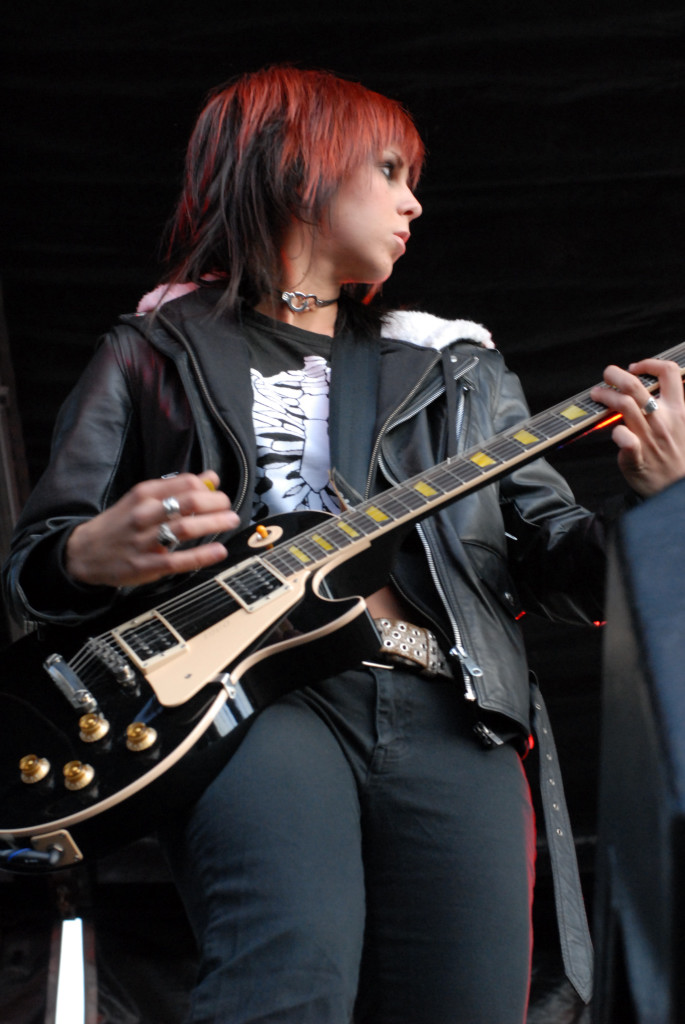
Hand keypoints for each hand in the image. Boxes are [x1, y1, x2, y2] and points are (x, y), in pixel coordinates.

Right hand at [65, 470, 239, 586]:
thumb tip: (211, 478)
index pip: (185, 483)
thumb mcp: (143, 499)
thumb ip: (177, 488)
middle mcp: (144, 514)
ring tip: (231, 521)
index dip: (209, 488)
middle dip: (217, 503)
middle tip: (229, 507)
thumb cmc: (119, 524)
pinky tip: (218, 551)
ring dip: (215, 523)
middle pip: (189, 502)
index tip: (218, 494)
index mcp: (144, 494)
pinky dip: (202, 555)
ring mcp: (145, 540)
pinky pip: (178, 559)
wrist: (84, 552)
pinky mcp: (146, 565)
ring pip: (186, 528)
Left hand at [590, 358, 684, 496]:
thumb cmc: (674, 455)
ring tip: (597, 394)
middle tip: (606, 374)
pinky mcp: (637, 457)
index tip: (635, 368)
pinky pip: (624, 438)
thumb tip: (642, 389)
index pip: (668, 373)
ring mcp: (650, 438)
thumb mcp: (680, 425)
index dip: (649, 363)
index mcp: (678, 410)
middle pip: (636, 386)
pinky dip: (616, 432)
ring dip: (605, 395)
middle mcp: (664, 420)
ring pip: (624, 405)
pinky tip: (612, 430)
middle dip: (615, 374)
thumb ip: (666, 407)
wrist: (676, 488)